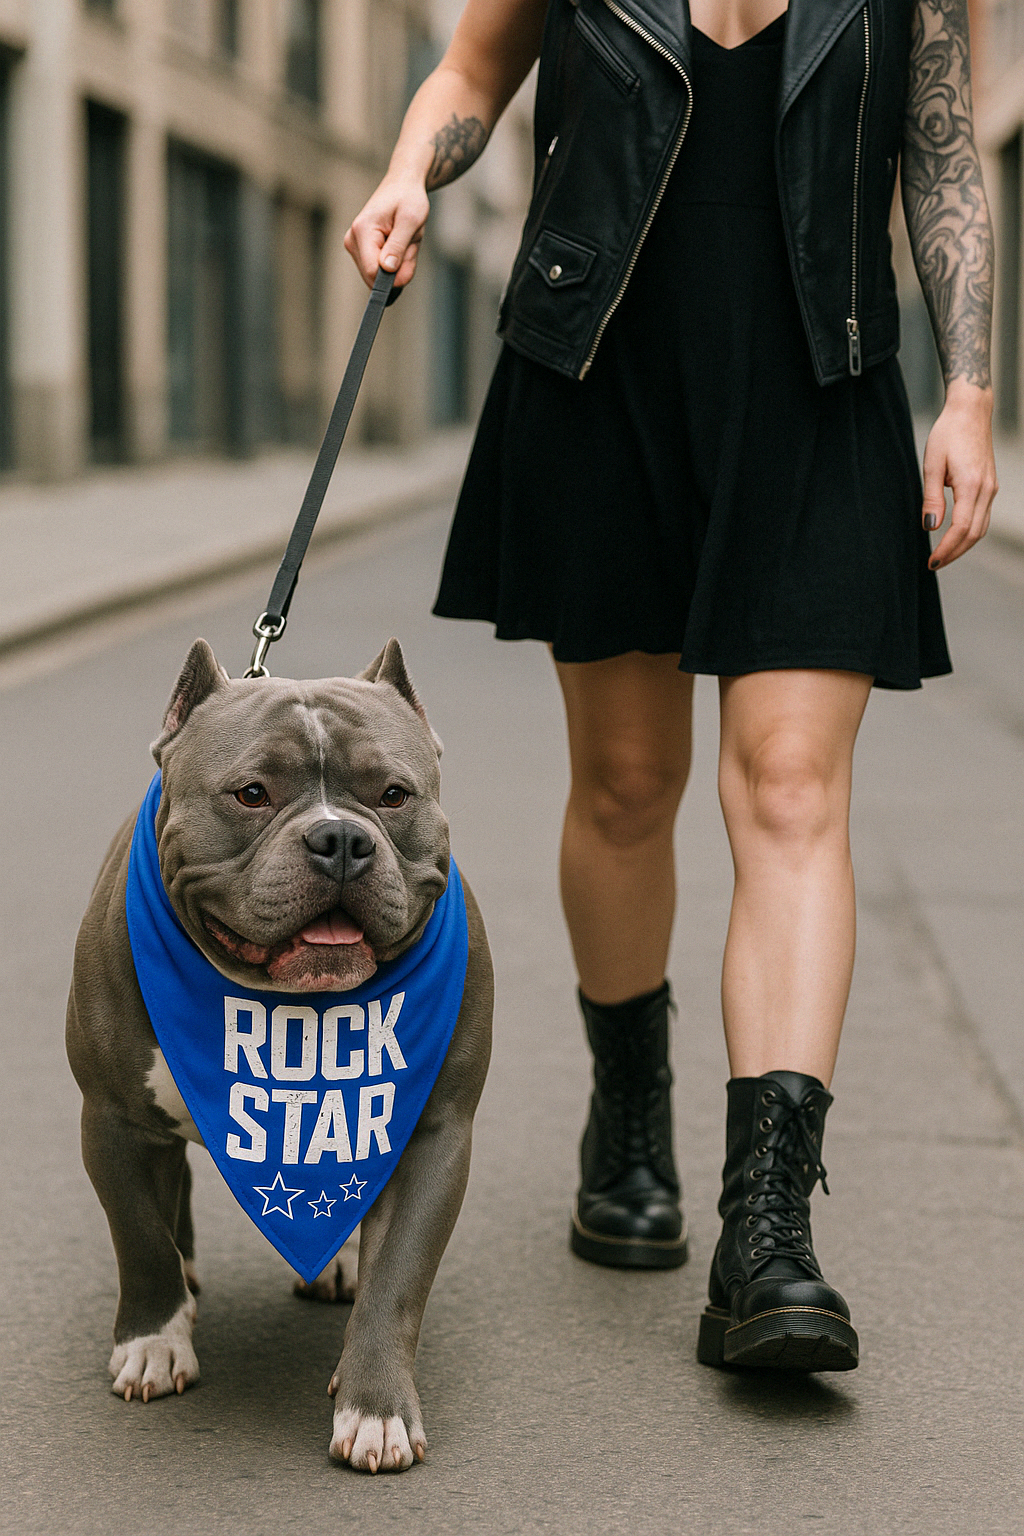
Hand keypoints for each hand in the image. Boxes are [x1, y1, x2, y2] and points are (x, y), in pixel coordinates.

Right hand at [344, 174, 430, 291]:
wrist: (402, 185)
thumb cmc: (408, 198)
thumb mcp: (411, 221)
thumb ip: (399, 247)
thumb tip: (388, 271)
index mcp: (362, 231)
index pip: (373, 273)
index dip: (394, 276)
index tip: (409, 256)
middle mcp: (352, 240)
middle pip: (375, 277)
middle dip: (397, 268)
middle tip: (408, 243)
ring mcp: (354, 247)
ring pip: (378, 276)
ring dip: (398, 265)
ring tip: (403, 241)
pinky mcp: (360, 251)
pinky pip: (379, 271)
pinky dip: (394, 263)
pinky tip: (398, 244)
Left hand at [921, 382, 997, 570]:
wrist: (971, 412)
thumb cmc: (948, 433)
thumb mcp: (932, 464)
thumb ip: (931, 498)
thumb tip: (930, 527)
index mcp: (971, 484)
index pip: (961, 528)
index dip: (947, 549)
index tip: (932, 561)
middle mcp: (986, 489)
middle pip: (974, 534)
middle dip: (954, 553)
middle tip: (934, 564)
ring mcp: (991, 488)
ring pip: (981, 528)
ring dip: (963, 545)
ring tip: (943, 555)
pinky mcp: (990, 486)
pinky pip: (983, 517)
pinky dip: (970, 532)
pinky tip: (955, 537)